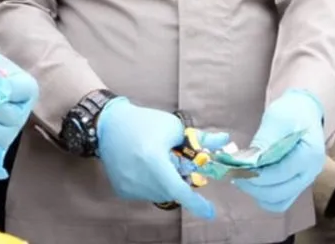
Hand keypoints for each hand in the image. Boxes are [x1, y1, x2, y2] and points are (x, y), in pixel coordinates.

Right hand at [97, 97, 220, 219]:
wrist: (110, 124)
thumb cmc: (145, 122)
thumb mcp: (175, 127)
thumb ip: (201, 139)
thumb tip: (224, 142)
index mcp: (154, 160)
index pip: (179, 188)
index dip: (196, 202)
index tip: (209, 212)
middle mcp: (140, 178)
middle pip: (173, 189)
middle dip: (180, 178)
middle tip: (176, 160)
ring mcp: (130, 187)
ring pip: (160, 194)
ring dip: (166, 182)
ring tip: (157, 160)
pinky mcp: (122, 191)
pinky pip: (146, 193)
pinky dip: (152, 184)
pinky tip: (145, 167)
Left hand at [235, 90, 325, 212]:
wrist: (304, 112)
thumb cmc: (291, 112)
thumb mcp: (277, 119)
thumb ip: (265, 142)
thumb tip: (247, 163)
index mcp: (310, 154)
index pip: (281, 173)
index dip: (256, 174)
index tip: (237, 168)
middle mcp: (311, 172)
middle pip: (279, 192)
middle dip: (254, 185)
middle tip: (235, 174)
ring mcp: (305, 181)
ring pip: (278, 201)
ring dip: (258, 193)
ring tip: (243, 178)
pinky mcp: (297, 185)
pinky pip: (280, 201)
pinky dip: (264, 196)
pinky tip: (253, 182)